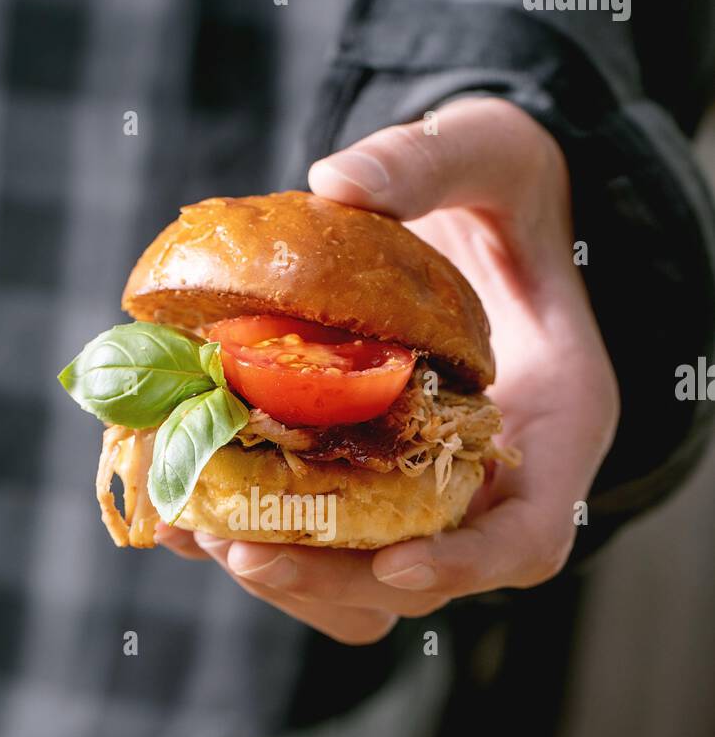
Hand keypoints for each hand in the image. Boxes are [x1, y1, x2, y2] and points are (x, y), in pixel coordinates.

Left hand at [159, 97, 618, 643]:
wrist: (481, 218)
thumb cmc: (505, 189)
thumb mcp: (489, 152)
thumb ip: (430, 163)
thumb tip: (338, 182)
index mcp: (553, 423)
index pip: (528, 537)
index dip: (468, 564)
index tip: (395, 564)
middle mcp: (493, 481)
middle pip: (423, 580)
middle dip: (332, 579)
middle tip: (241, 550)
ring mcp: (428, 491)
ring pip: (361, 584)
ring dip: (281, 575)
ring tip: (196, 530)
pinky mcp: (370, 484)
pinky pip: (319, 539)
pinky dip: (255, 534)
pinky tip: (183, 501)